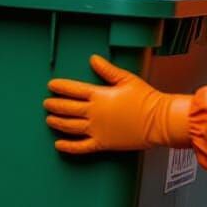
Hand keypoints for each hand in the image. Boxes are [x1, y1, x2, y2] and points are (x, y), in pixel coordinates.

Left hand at [44, 54, 192, 154]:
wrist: (159, 120)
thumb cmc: (147, 99)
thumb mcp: (127, 79)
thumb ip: (107, 70)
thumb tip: (93, 59)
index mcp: (100, 96)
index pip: (74, 89)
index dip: (60, 87)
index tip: (51, 85)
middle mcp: (95, 113)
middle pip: (68, 108)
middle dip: (55, 105)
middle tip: (47, 103)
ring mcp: (97, 130)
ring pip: (70, 127)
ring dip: (58, 123)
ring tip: (49, 120)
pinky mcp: (103, 144)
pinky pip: (81, 147)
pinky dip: (68, 147)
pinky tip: (59, 145)